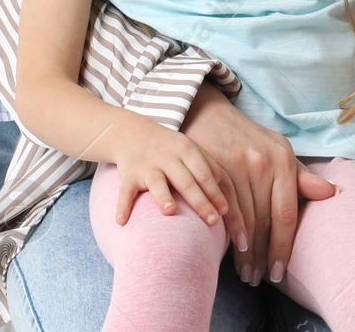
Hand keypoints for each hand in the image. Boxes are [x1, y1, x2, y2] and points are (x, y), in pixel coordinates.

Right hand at [108, 117, 235, 233]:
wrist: (132, 133)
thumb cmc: (171, 151)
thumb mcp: (193, 154)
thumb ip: (212, 174)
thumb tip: (233, 207)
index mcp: (188, 151)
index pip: (207, 174)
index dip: (217, 193)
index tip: (227, 213)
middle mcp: (168, 157)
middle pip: (186, 181)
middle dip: (200, 201)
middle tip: (212, 222)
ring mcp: (147, 166)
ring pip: (157, 182)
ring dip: (163, 196)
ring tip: (169, 212)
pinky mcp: (128, 175)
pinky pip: (125, 191)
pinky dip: (122, 206)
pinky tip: (121, 222)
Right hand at [181, 81, 336, 285]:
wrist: (210, 113)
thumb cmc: (249, 140)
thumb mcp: (278, 152)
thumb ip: (301, 177)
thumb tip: (333, 193)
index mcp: (283, 158)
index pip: (287, 214)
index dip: (283, 248)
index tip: (279, 273)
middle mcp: (263, 161)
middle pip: (265, 221)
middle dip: (263, 256)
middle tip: (259, 279)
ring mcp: (238, 163)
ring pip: (245, 219)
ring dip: (246, 252)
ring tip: (246, 273)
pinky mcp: (214, 166)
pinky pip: (225, 208)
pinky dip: (229, 232)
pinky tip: (232, 250)